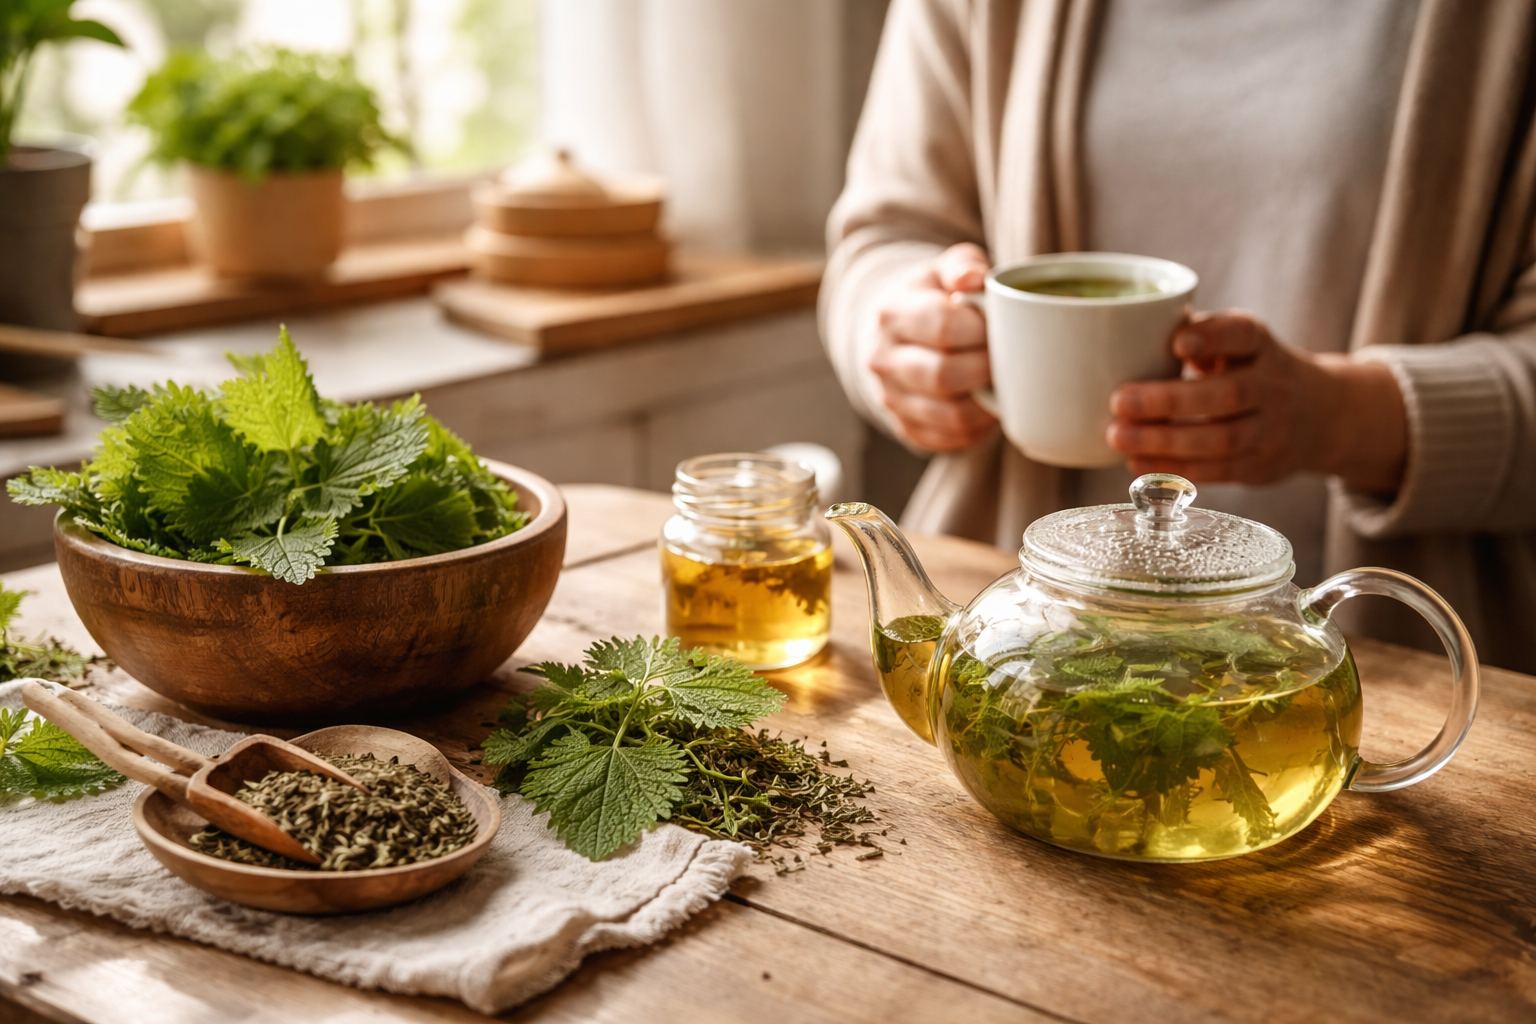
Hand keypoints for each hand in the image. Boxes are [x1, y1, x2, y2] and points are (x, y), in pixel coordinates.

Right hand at [869, 243, 996, 450]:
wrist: (898, 333)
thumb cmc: (934, 297)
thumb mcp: (945, 269)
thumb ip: (963, 265)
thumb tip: (973, 279)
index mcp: (893, 313)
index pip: (943, 326)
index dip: (982, 330)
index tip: (998, 327)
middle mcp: (883, 359)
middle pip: (944, 375)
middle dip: (987, 369)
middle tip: (1006, 358)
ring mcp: (891, 397)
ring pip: (949, 415)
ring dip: (986, 403)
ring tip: (1002, 383)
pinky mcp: (905, 427)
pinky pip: (949, 439)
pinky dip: (978, 428)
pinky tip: (988, 406)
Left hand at [1107, 311, 1407, 491]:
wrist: (1320, 415)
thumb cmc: (1252, 369)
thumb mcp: (1238, 344)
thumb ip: (1197, 339)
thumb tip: (1139, 344)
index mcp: (1262, 346)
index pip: (1244, 334)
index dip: (1212, 337)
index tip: (1177, 343)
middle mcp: (1273, 386)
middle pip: (1226, 395)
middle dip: (1168, 401)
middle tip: (1118, 402)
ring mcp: (1272, 429)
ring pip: (1221, 439)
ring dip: (1165, 441)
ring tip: (1119, 437)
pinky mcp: (1261, 466)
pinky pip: (1218, 471)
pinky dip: (1174, 468)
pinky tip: (1136, 463)